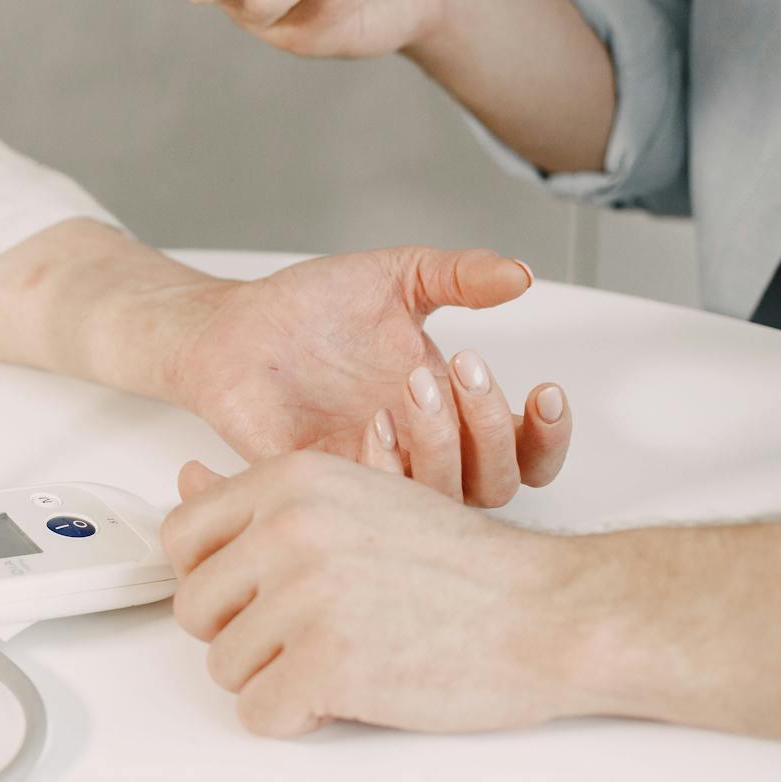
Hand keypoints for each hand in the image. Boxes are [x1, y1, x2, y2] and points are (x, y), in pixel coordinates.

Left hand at [163, 452, 587, 736]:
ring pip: (224, 667)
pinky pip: (257, 714)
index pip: (181, 536)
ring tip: (343, 658)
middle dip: (242, 634)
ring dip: (274, 678)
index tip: (256, 593)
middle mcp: (287, 530)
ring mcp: (303, 598)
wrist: (549, 612)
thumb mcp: (358, 499)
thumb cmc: (462, 566)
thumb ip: (265, 499)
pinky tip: (348, 692)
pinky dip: (295, 718)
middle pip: (194, 608)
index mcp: (290, 481)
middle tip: (310, 634)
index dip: (214, 578)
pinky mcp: (325, 665)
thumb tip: (186, 479)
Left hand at [171, 245, 570, 505]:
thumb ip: (459, 274)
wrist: (233, 324)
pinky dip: (385, 468)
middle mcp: (416, 453)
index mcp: (447, 413)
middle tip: (460, 366)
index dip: (548, 438)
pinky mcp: (317, 485)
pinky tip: (375, 419)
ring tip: (413, 383)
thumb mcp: (396, 277)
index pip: (523, 456)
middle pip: (494, 486)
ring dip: (441, 446)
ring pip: (437, 504)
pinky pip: (367, 508)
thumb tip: (521, 274)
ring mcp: (368, 473)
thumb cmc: (312, 307)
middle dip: (492, 430)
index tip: (545, 390)